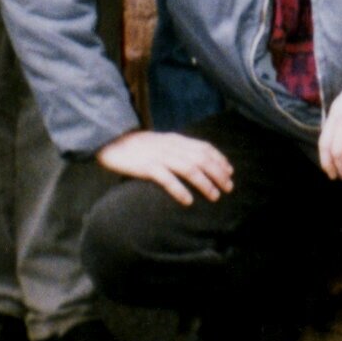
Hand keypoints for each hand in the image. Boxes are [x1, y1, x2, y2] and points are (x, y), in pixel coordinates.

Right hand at [97, 130, 234, 205]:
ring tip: (214, 196)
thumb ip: (177, 149)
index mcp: (176, 139)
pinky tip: (188, 201)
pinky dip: (179, 189)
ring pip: (188, 168)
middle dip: (218, 173)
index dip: (220, 159)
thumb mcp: (161, 143)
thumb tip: (197, 161)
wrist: (111, 142)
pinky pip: (166, 179)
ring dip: (204, 182)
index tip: (230, 172)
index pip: (204, 147)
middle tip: (229, 188)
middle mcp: (171, 146)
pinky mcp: (146, 167)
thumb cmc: (138, 147)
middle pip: (201, 158)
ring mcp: (159, 156)